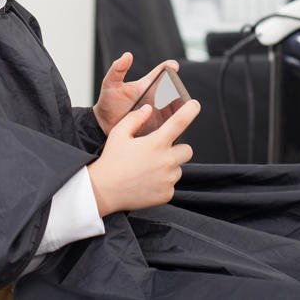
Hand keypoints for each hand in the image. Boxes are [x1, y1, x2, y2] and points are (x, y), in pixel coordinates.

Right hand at [87, 99, 199, 216]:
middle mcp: (166, 161)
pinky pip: (172, 184)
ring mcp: (168, 179)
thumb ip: (135, 118)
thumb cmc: (111, 161)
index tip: (195, 105)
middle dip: (176, 148)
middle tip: (159, 151)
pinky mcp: (167, 194)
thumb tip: (148, 110)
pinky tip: (147, 181)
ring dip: (169, 166)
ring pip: (178, 168)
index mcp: (156, 143)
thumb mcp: (119, 133)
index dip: (190, 111)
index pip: (179, 122)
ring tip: (148, 168)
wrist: (104, 191)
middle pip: (187, 149)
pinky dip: (163, 182)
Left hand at [92, 53, 182, 134]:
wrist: (105, 126)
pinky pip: (174, 123)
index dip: (169, 67)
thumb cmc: (109, 103)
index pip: (162, 72)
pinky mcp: (161, 125)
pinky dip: (179, 121)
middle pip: (174, 89)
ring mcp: (160, 111)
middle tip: (177, 90)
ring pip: (177, 106)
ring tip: (182, 106)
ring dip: (181, 105)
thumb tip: (127, 55)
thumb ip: (117, 70)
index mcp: (148, 84)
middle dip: (178, 88)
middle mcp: (157, 96)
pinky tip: (178, 121)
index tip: (173, 65)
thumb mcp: (111, 85)